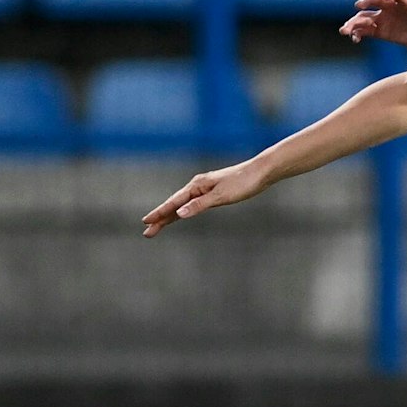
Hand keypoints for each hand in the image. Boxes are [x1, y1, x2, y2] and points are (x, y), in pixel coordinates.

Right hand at [141, 161, 269, 237]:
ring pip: (182, 205)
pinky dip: (182, 211)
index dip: (160, 213)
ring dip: (169, 216)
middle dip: (160, 219)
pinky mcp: (212, 193)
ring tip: (157, 227)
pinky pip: (192, 205)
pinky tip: (179, 215)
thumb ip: (199, 205)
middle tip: (147, 233)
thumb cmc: (242, 183)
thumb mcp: (220, 196)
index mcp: (196, 186)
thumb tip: (180, 213)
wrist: (259, 173)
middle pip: (175, 205)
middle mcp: (197, 186)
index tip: (146, 222)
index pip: (174, 202)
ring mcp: (204, 189)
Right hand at [338, 0, 406, 48]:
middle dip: (367, 1)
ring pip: (365, 16)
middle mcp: (391, 6)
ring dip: (354, 22)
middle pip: (376, 0)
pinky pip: (365, 30)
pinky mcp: (380, 30)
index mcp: (406, 0)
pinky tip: (354, 39)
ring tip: (345, 30)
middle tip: (358, 6)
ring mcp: (383, 18)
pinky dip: (358, 33)